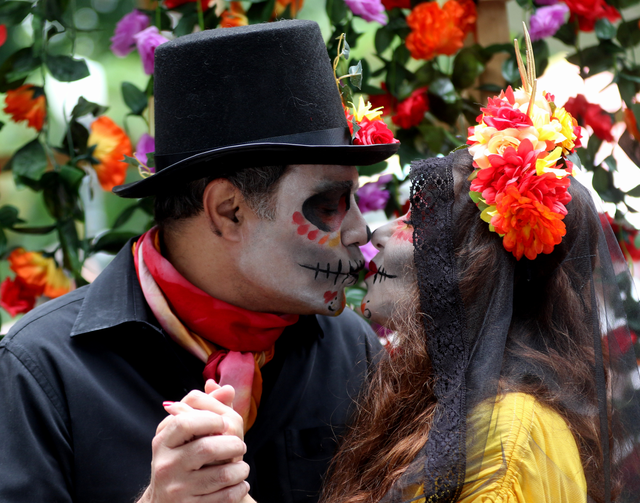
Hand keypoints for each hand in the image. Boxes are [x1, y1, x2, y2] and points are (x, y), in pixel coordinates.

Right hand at [137, 385, 248, 502]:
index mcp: (163, 441)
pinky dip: (239, 488)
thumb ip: (206, 408)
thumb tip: (228, 388)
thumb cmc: (182, 459)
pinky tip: (241, 483)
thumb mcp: (186, 435)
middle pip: (206, 448)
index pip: (185, 423)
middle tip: (240, 446)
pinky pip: (224, 497)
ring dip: (240, 469)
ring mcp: (176, 489)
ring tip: (243, 467)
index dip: (209, 419)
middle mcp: (166, 465)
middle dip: (232, 445)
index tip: (224, 423)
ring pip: (220, 475)